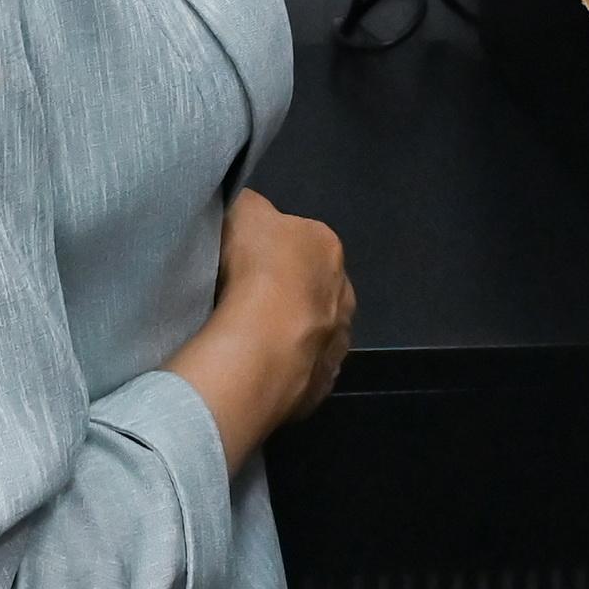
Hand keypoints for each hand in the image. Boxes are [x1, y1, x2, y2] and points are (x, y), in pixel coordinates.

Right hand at [172, 186, 355, 470]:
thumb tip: (252, 211)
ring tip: (250, 337)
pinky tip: (259, 365)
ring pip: (312, 329)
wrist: (261, 343)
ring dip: (289, 331)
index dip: (271, 248)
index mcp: (327, 245)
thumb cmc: (254, 270)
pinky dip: (285, 365)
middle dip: (285, 291)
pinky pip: (303, 367)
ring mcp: (338, 340)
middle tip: (246, 298)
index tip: (244, 259)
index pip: (300, 239)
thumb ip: (252, 207)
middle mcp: (344, 291)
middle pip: (310, 285)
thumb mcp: (244, 210)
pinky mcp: (324, 381)